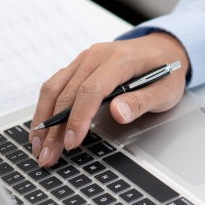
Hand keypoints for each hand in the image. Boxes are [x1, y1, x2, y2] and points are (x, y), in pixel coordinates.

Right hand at [29, 33, 189, 166]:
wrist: (163, 49)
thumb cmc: (166, 71)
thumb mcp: (166, 90)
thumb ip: (142, 102)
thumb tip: (118, 113)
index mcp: (120, 59)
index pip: (91, 90)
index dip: (79, 118)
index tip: (72, 142)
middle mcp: (96, 56)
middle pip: (67, 92)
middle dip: (55, 128)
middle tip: (48, 155)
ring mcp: (84, 59)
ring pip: (54, 88)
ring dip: (43, 118)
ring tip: (39, 147)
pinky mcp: (78, 65)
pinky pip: (55, 85)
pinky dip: (45, 107)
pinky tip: (42, 127)